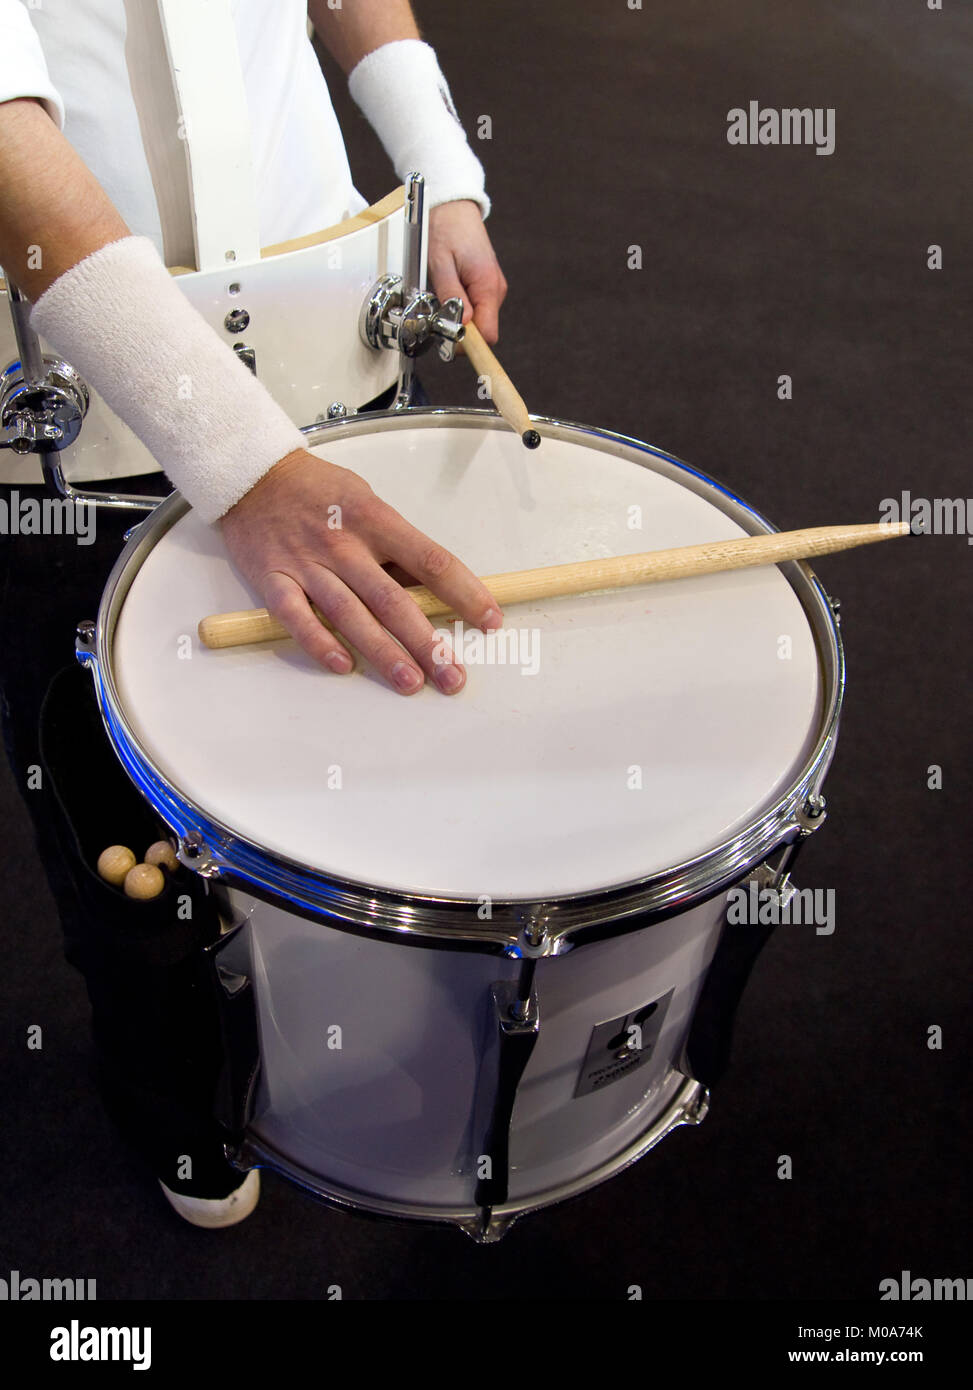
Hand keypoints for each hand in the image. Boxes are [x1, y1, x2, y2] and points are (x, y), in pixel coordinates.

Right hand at [220, 448, 502, 693]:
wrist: (254, 475)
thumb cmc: (322, 492)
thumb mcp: (369, 503)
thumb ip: (397, 548)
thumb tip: (436, 591)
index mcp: (376, 520)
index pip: (431, 561)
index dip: (464, 593)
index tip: (488, 621)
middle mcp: (344, 544)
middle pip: (393, 600)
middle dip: (427, 642)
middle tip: (453, 676)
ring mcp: (306, 563)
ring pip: (351, 614)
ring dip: (383, 653)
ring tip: (411, 683)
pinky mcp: (272, 579)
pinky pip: (297, 617)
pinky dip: (320, 643)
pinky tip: (344, 665)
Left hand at [428, 199, 507, 343]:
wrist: (453, 206)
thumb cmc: (445, 227)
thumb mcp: (440, 262)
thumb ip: (451, 295)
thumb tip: (461, 324)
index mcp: (487, 285)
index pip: (487, 335)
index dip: (467, 344)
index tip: (448, 342)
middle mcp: (495, 289)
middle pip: (481, 332)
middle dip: (458, 332)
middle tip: (435, 316)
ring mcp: (492, 288)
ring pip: (476, 321)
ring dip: (457, 318)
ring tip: (440, 296)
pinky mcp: (485, 286)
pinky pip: (474, 308)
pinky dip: (459, 308)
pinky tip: (447, 291)